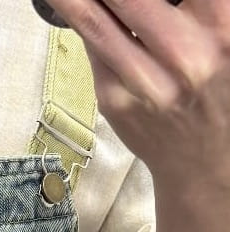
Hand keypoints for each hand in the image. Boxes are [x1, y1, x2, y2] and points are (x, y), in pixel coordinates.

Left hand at [48, 0, 229, 194]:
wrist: (205, 161)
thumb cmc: (218, 80)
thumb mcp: (221, 31)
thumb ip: (199, 5)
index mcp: (222, 27)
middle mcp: (187, 56)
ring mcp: (147, 83)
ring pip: (96, 17)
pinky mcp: (117, 101)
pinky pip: (92, 45)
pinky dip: (81, 15)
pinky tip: (70, 2)